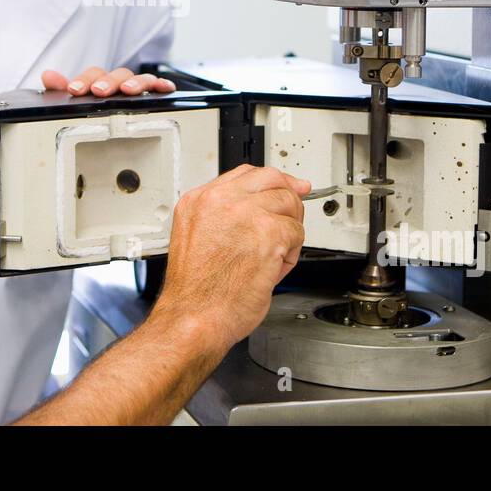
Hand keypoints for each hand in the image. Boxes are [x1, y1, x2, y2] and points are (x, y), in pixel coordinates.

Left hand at [40, 66, 175, 97]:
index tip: (74, 89)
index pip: (93, 75)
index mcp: (100, 80)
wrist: (115, 106)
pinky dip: (162, 84)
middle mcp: (120, 81)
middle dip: (108, 82)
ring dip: (135, 82)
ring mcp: (137, 85)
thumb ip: (60, 88)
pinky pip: (159, 85)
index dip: (83, 80)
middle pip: (117, 74)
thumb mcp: (76, 96)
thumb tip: (48, 76)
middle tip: (99, 90)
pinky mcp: (154, 91)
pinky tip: (164, 88)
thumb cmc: (97, 101)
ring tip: (128, 90)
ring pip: (139, 79)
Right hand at [151, 165, 309, 354]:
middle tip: (293, 215)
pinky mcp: (267, 233)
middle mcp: (220, 201)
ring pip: (288, 203)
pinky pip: (296, 232)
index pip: (245, 174)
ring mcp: (244, 214)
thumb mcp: (196, 237)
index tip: (286, 187)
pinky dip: (291, 253)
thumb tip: (257, 209)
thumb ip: (223, 218)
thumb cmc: (196, 292)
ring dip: (289, 229)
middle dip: (288, 197)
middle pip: (271, 178)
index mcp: (199, 200)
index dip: (271, 182)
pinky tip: (274, 267)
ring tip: (274, 254)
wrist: (194, 316)